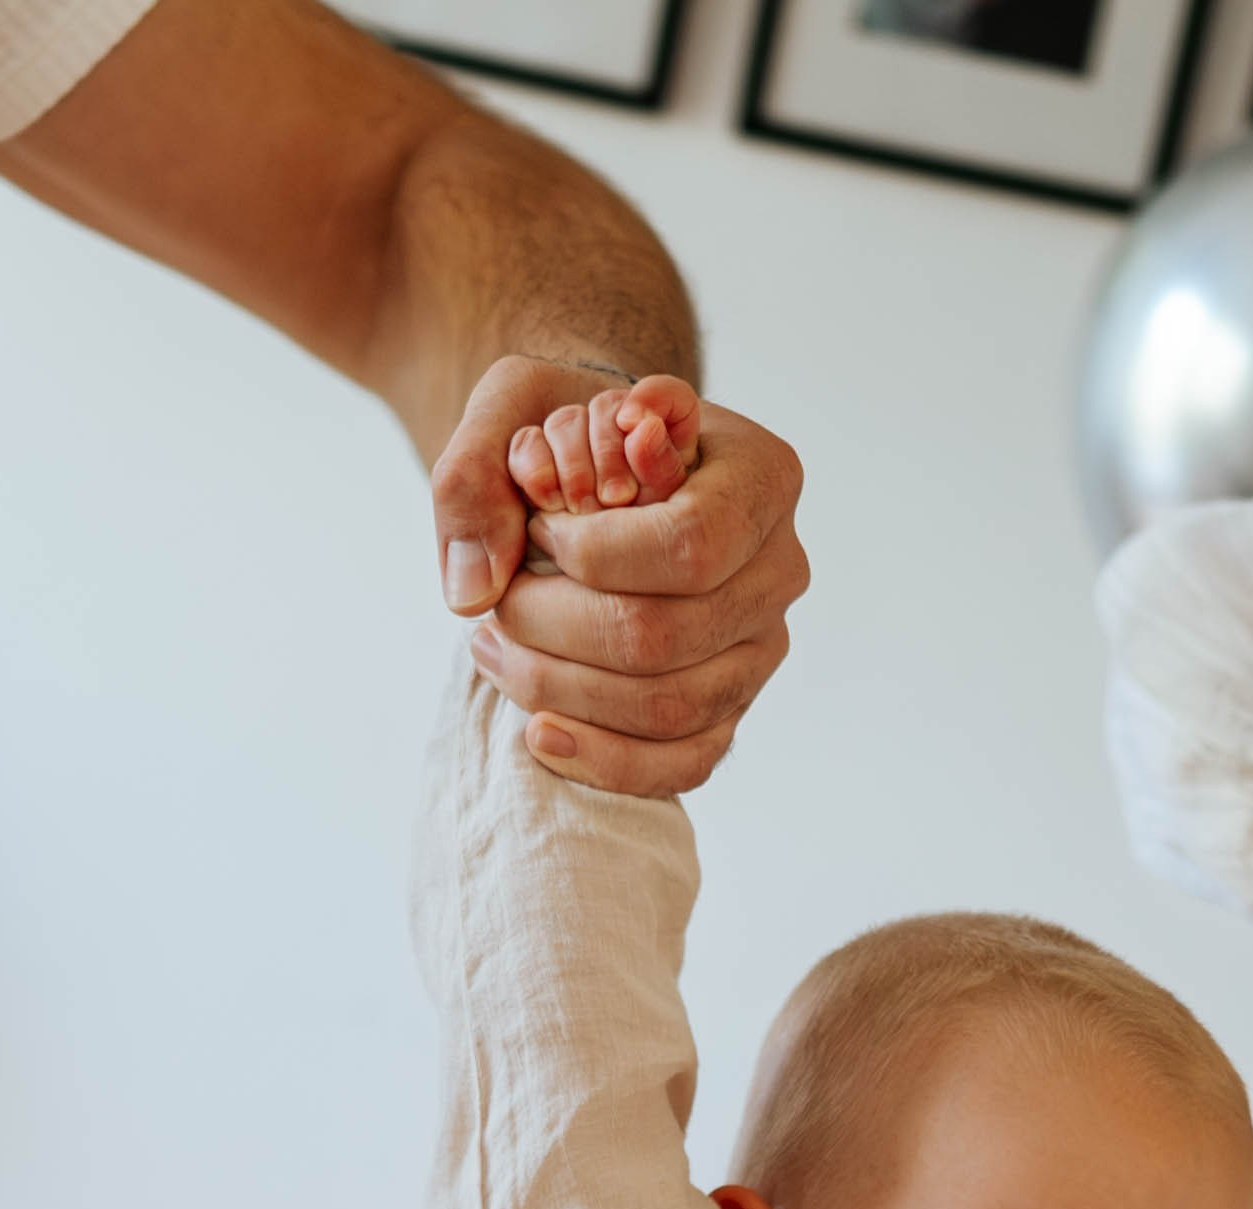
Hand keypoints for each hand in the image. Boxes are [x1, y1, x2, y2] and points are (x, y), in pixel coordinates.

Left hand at [431, 357, 806, 796]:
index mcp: (762, 476)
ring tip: (494, 650)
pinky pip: (684, 762)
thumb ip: (480, 469)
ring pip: (668, 707)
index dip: (594, 557)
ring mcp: (762, 648)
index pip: (689, 545)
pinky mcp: (734, 709)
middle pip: (667, 635)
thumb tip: (472, 591)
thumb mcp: (518, 401)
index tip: (534, 532)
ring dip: (561, 691)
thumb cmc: (572, 432)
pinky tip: (538, 732)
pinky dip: (603, 760)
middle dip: (555, 629)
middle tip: (493, 607)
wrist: (606, 476)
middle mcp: (780, 568)